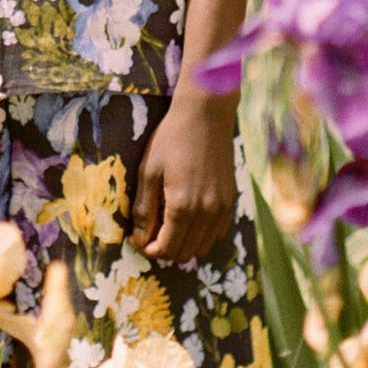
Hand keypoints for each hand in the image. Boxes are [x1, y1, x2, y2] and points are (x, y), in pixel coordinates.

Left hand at [129, 89, 237, 267]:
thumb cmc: (171, 139)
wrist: (206, 115)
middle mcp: (206, 213)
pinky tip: (188, 219)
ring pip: (202, 247)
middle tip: (149, 234)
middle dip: (164, 250)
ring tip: (167, 227)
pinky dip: (201, 235)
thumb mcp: (149, 172)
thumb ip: (144, 209)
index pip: (165, 249)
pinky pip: (217, 233)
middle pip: (184, 253)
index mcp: (182, 207)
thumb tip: (138, 238)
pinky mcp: (231, 200)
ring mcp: (222, 208)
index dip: (148, 250)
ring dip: (183, 244)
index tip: (137, 240)